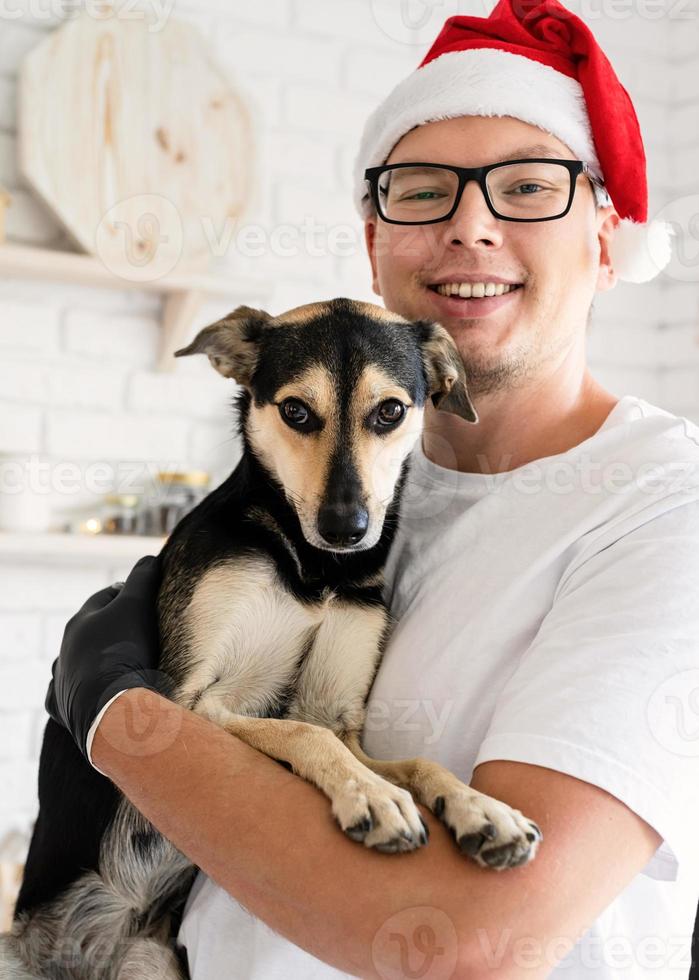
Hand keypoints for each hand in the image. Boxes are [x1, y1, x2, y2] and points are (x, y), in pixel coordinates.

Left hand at [45, 554, 170, 761]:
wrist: (113, 705)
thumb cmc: (126, 651)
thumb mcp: (138, 605)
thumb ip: (143, 578)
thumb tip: (149, 559)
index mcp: (80, 622)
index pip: (106, 597)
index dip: (128, 594)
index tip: (147, 599)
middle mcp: (65, 649)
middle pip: (91, 631)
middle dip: (112, 629)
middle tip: (140, 633)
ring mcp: (62, 679)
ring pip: (76, 664)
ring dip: (93, 661)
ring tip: (120, 666)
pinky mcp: (63, 708)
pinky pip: (67, 696)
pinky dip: (81, 692)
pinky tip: (95, 693)